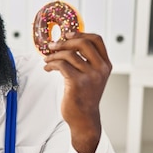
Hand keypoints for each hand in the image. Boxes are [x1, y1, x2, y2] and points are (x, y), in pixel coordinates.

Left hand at [43, 31, 111, 152]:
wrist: (84, 119)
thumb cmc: (84, 97)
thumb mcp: (91, 77)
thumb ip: (86, 62)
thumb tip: (66, 43)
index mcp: (105, 65)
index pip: (97, 40)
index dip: (81, 33)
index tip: (67, 34)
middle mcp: (100, 69)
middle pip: (83, 42)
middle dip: (64, 42)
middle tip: (52, 46)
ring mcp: (90, 76)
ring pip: (69, 54)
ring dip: (54, 55)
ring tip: (46, 60)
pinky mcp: (77, 83)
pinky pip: (61, 65)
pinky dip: (51, 64)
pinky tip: (47, 68)